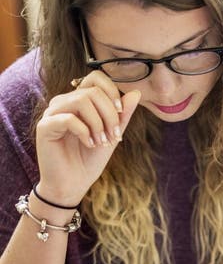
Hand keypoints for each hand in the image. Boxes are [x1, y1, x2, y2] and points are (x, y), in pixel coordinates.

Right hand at [35, 72, 140, 205]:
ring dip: (98, 123)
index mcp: (79, 101)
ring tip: (102, 143)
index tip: (121, 114)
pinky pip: (68, 118)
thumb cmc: (89, 161)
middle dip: (109, 114)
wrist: (72, 185)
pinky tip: (89, 145)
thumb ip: (122, 116)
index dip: (112, 92)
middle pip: (92, 91)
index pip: (96, 78)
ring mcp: (52, 113)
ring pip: (81, 101)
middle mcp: (64, 102)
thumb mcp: (111, 136)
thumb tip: (136, 92)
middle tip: (113, 137)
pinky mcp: (45, 127)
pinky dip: (85, 132)